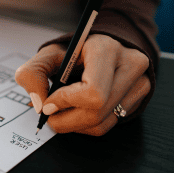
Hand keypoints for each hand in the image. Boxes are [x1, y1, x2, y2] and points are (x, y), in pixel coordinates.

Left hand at [15, 34, 150, 135]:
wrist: (102, 47)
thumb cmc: (75, 50)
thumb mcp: (49, 53)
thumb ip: (33, 73)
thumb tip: (39, 104)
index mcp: (106, 49)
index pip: (93, 91)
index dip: (66, 102)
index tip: (47, 103)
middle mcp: (130, 66)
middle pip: (97, 111)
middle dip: (65, 119)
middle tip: (47, 114)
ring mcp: (139, 84)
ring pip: (102, 123)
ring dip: (73, 124)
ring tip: (59, 112)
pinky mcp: (138, 100)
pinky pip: (109, 125)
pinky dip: (85, 125)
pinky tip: (75, 112)